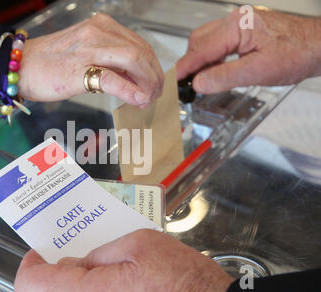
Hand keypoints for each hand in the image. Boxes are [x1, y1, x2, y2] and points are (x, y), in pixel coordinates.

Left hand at [14, 229, 233, 291]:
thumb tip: (74, 263)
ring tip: (86, 272)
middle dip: (48, 277)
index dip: (31, 264)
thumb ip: (98, 253)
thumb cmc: (181, 281)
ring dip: (64, 290)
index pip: (32, 285)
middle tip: (66, 259)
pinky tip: (103, 288)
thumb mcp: (138, 244)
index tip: (41, 251)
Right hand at [17, 14, 163, 107]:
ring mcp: (89, 48)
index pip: (139, 44)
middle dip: (154, 76)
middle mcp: (99, 32)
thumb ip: (110, 63)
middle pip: (141, 52)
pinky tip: (138, 99)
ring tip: (148, 99)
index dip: (152, 66)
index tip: (154, 83)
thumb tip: (133, 80)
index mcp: (102, 27)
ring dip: (147, 83)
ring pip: (133, 60)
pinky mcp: (79, 69)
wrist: (20, 66)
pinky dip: (130, 90)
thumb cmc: (51, 63)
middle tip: (155, 94)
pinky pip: (112, 78)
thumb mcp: (86, 55)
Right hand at [176, 8, 320, 93]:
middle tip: (187, 83)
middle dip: (191, 62)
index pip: (202, 49)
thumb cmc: (296, 53)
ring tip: (202, 79)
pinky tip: (216, 68)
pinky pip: (218, 40)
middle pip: (199, 40)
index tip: (173, 81)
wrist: (318, 46)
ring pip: (207, 39)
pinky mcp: (244, 28)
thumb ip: (225, 77)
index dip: (186, 67)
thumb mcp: (258, 71)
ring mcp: (240, 22)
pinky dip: (212, 55)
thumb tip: (199, 83)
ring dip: (201, 59)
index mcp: (238, 26)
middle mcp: (236, 19)